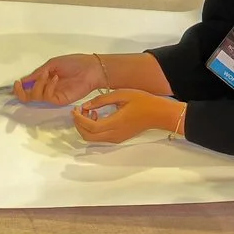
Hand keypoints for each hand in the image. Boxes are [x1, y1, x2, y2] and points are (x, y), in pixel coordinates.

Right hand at [15, 53, 107, 105]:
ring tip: (48, 74)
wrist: (90, 68)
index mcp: (44, 80)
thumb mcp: (51, 64)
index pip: (27, 89)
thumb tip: (22, 81)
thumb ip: (37, 74)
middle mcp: (46, 90)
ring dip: (38, 84)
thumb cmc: (73, 63)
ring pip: (35, 97)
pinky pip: (47, 97)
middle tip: (19, 85)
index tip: (16, 83)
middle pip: (27, 97)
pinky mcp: (59, 100)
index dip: (19, 88)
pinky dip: (48, 87)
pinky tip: (56, 78)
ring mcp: (52, 96)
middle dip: (21, 92)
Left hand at [71, 89, 186, 145]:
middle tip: (78, 111)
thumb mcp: (121, 94)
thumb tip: (86, 105)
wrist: (158, 114)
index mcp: (115, 123)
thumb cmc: (143, 102)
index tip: (75, 109)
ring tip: (90, 111)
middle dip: (79, 124)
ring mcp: (116, 138)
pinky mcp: (118, 138)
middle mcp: (114, 134)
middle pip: (88, 136)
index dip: (79, 119)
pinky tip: (98, 115)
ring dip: (86, 126)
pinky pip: (100, 137)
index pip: (90, 126)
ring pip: (93, 138)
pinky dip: (93, 129)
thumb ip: (102, 100)